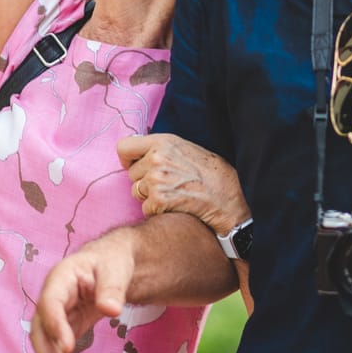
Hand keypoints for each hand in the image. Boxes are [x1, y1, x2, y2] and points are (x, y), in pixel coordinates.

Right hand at [31, 235, 134, 352]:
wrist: (112, 264)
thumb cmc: (112, 261)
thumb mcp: (116, 269)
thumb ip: (112, 287)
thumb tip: (111, 309)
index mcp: (60, 279)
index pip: (50, 304)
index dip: (55, 326)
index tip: (69, 349)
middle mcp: (51, 299)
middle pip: (41, 331)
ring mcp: (56, 316)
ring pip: (48, 347)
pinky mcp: (65, 330)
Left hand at [120, 134, 248, 235]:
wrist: (228, 197)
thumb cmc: (210, 173)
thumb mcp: (185, 149)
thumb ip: (161, 148)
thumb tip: (138, 152)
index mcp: (162, 142)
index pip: (124, 147)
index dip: (128, 159)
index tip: (136, 165)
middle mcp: (156, 158)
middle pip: (131, 174)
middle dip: (144, 181)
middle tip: (168, 184)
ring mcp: (156, 180)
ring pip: (137, 192)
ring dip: (150, 197)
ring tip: (173, 194)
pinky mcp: (158, 200)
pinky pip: (145, 208)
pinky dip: (157, 211)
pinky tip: (175, 205)